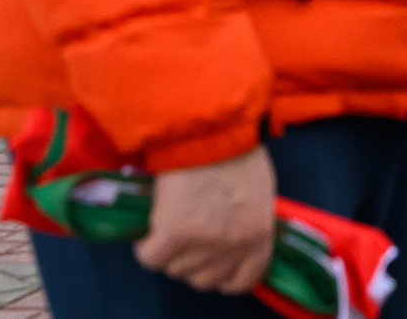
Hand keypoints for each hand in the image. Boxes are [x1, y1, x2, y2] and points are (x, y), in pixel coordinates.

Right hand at [137, 147, 274, 295]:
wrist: (210, 126)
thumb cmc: (237, 149)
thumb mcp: (256, 192)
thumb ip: (246, 223)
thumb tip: (228, 239)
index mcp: (259, 236)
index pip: (242, 280)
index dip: (223, 275)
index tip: (211, 263)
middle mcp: (233, 246)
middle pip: (204, 278)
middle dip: (193, 261)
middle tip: (186, 236)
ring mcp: (203, 243)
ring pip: (176, 269)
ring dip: (170, 252)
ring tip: (170, 222)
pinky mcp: (173, 234)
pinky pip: (151, 258)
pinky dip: (147, 246)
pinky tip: (151, 226)